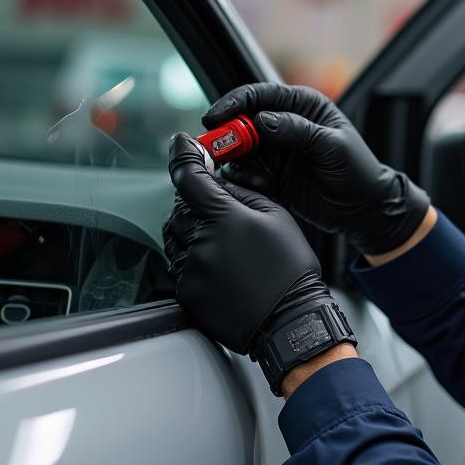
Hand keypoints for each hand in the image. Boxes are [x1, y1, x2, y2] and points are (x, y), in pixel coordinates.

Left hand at [163, 133, 333, 357]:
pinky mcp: (187, 292)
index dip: (183, 155)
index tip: (181, 144)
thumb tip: (219, 184)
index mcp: (224, 217)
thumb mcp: (277, 218)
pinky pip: (179, 266)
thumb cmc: (290, 270)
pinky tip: (222, 270)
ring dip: (190, 233)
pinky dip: (194, 261)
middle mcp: (201, 241)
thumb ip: (243, 194)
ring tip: (224, 248)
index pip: (189, 176)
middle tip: (222, 217)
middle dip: (195, 206)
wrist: (289, 320)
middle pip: (179, 208)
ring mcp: (190, 269)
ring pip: (174, 237)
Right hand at [202, 82, 430, 255]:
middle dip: (227, 135)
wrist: (364, 210)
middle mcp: (283, 124)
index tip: (217, 117)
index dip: (235, 103)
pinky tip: (262, 187)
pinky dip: (246, 180)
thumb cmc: (358, 171)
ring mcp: (274, 150)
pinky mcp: (270, 175)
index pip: (260, 94)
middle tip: (216, 150)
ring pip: (239, 149)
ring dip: (238, 162)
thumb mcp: (332, 146)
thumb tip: (262, 120)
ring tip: (256, 177)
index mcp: (302, 105)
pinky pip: (245, 173)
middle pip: (242, 121)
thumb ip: (298, 130)